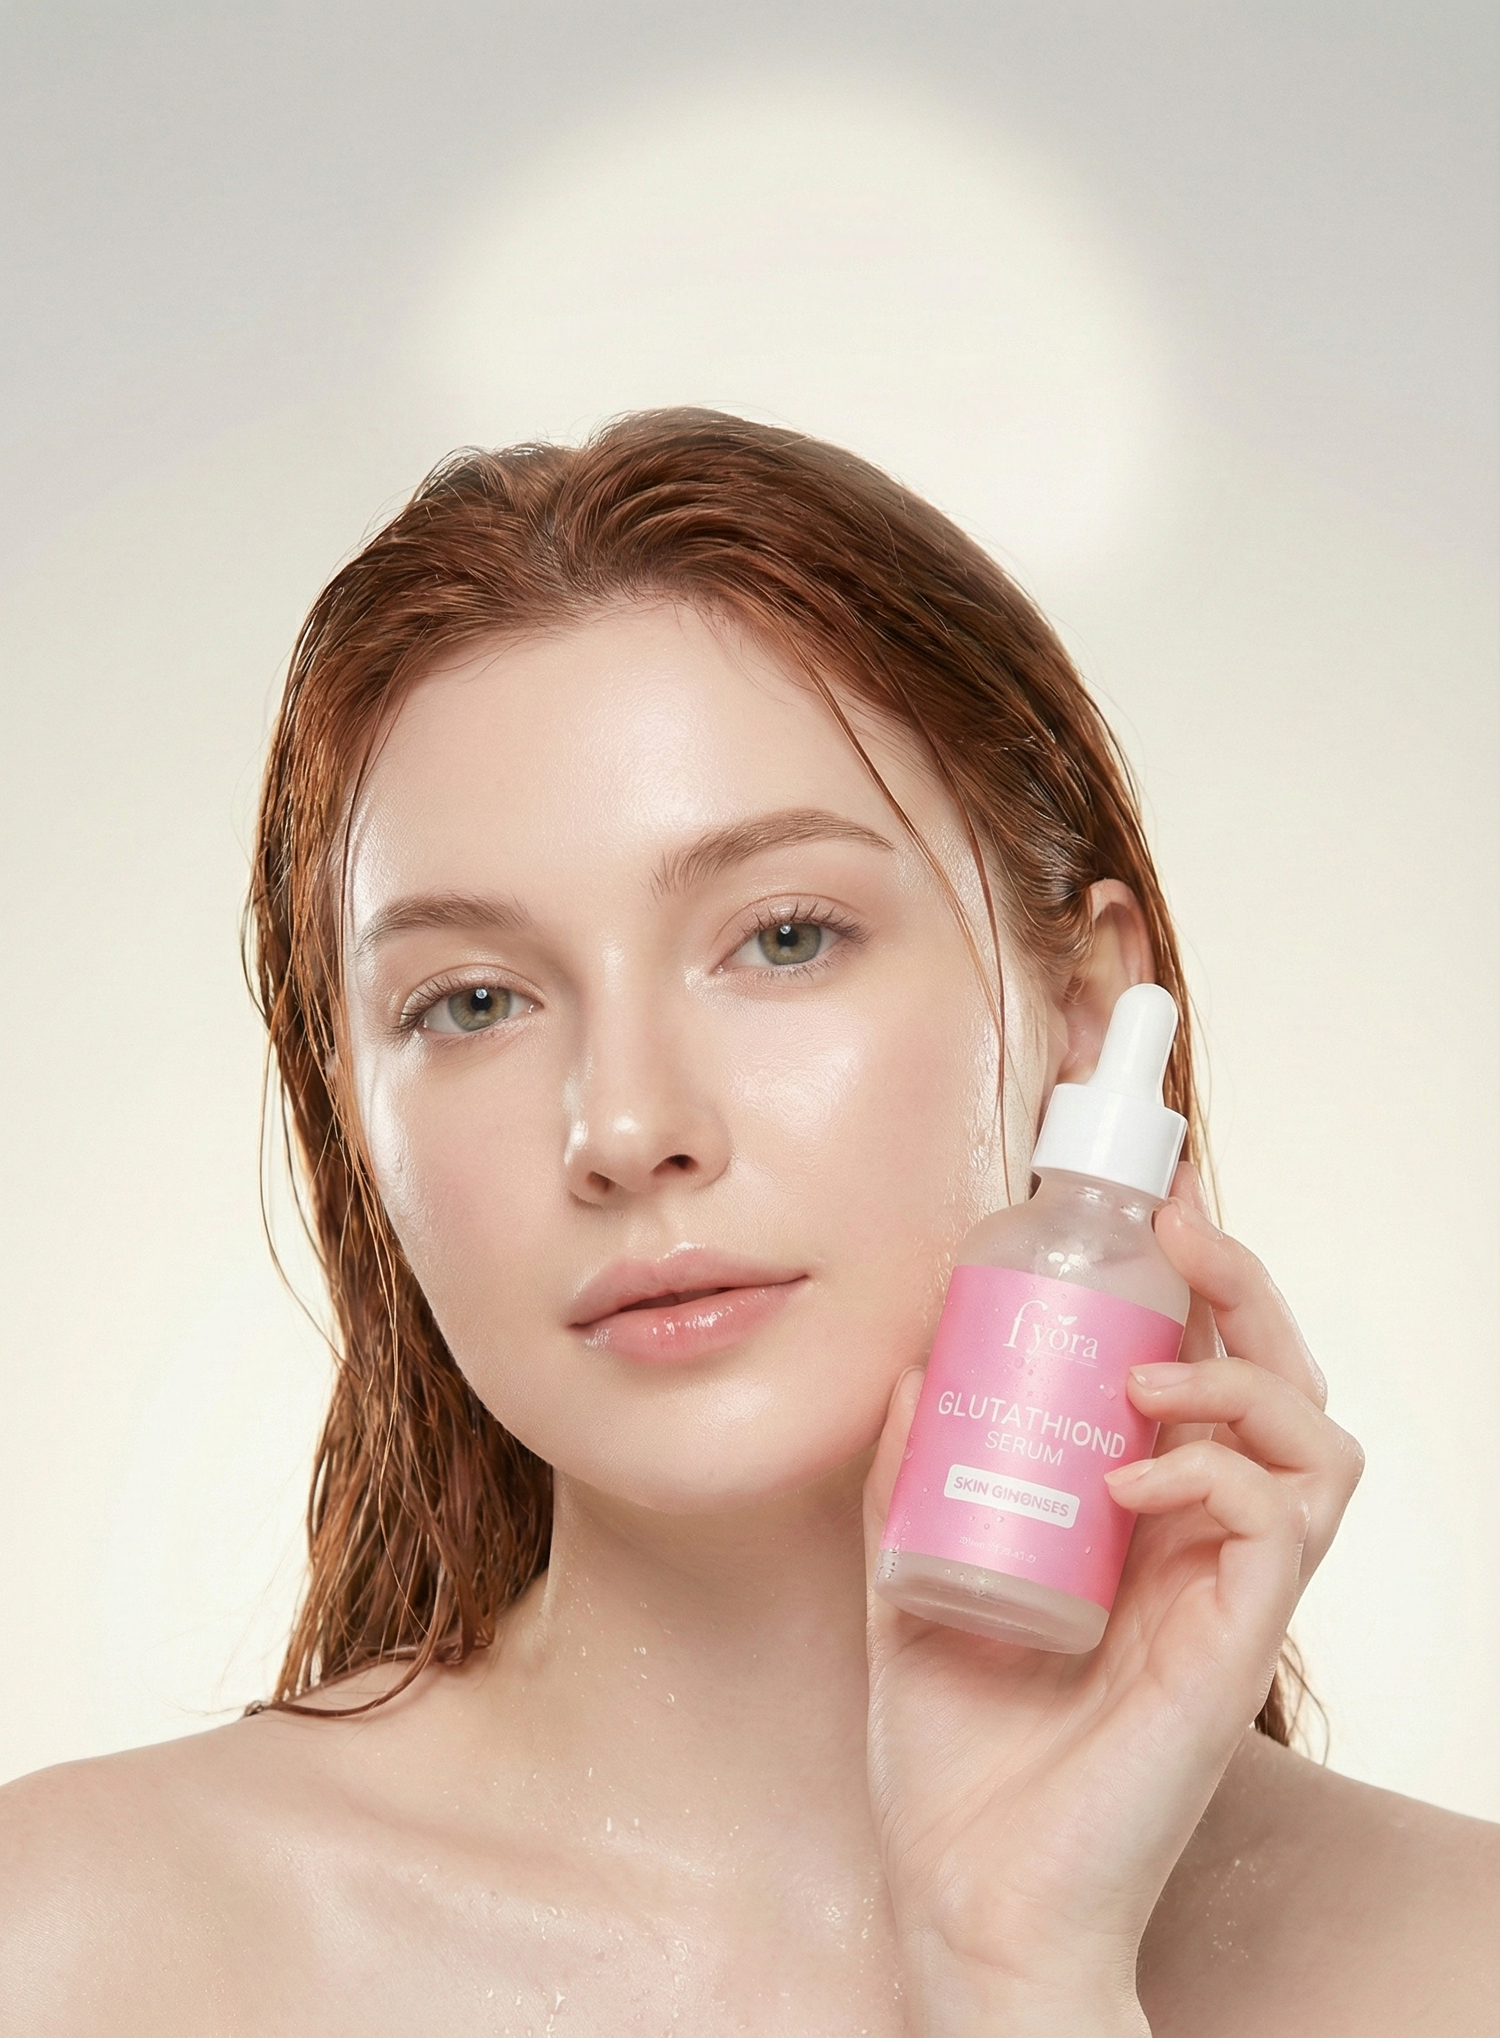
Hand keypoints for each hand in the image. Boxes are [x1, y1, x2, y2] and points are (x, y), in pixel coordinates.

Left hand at [862, 1163, 1363, 2036]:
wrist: (968, 1889)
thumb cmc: (955, 1753)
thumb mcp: (912, 1581)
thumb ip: (913, 1485)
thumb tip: (915, 1375)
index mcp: (1140, 1525)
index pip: (1207, 1380)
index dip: (1200, 1289)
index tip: (1148, 1209)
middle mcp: (1201, 1548)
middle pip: (1282, 1385)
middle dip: (1247, 1288)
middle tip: (1182, 1225)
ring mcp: (1227, 1596)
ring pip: (1316, 1443)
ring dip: (1242, 1379)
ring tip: (1147, 1377)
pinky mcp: (1236, 1648)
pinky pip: (1279, 1527)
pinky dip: (1216, 1473)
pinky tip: (1133, 1481)